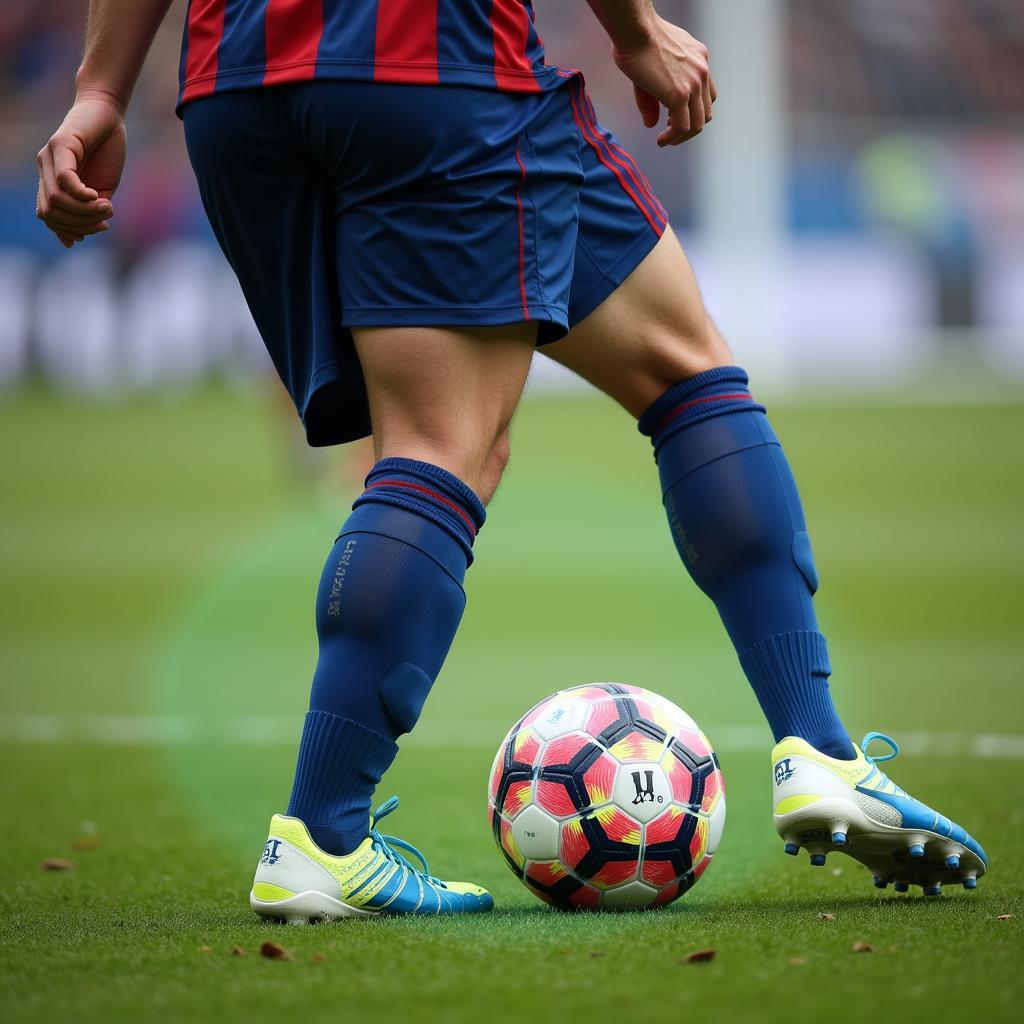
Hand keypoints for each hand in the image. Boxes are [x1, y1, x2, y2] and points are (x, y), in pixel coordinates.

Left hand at [36, 93, 126, 247]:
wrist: (108, 113)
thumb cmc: (107, 150)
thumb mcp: (101, 189)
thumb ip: (89, 212)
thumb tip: (74, 239)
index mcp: (52, 182)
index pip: (49, 219)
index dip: (73, 230)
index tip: (100, 227)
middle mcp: (44, 170)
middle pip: (51, 214)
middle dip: (81, 224)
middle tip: (104, 220)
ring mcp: (49, 156)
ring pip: (56, 201)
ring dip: (84, 212)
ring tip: (105, 206)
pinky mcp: (61, 144)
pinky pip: (65, 180)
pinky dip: (82, 195)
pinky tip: (98, 196)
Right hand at [612, 16, 716, 146]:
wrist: (635, 30)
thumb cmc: (636, 41)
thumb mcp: (651, 71)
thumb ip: (653, 100)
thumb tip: (651, 124)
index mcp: (699, 59)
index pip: (707, 94)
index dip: (693, 111)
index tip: (674, 118)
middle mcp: (702, 70)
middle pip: (706, 112)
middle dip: (689, 127)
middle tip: (671, 133)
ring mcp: (694, 83)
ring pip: (697, 124)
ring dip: (682, 137)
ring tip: (666, 140)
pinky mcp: (680, 94)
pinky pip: (681, 127)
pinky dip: (672, 138)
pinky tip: (661, 140)